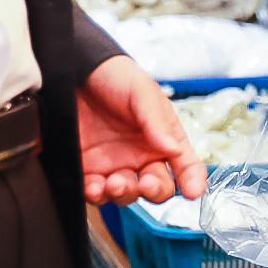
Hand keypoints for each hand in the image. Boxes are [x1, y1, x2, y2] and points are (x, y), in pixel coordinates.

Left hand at [78, 55, 205, 203]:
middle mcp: (142, 156)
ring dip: (124, 194)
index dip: (193, 180)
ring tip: (115, 183)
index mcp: (163, 138)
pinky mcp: (88, 170)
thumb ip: (156, 120)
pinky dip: (96, 195)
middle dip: (155, 191)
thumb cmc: (115, 77)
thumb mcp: (142, 91)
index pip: (185, 165)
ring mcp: (114, 165)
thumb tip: (173, 149)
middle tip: (146, 184)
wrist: (73, 71)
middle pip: (158, 187)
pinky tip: (94, 187)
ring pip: (127, 195)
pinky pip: (96, 192)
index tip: (194, 192)